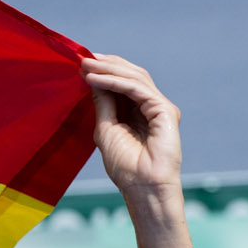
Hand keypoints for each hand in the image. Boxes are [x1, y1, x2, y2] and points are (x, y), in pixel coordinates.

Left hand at [81, 54, 181, 200]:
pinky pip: (136, 88)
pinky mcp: (164, 109)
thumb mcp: (106, 129)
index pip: (122, 82)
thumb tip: (92, 78)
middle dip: (106, 64)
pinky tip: (96, 79)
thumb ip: (103, 103)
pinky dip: (115, 82)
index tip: (82, 64)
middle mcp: (151, 105)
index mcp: (139, 111)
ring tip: (87, 65)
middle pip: (130, 74)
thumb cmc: (125, 167)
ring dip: (109, 69)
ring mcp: (160, 106)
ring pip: (134, 77)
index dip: (104, 71)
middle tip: (84, 58)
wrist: (143, 189)